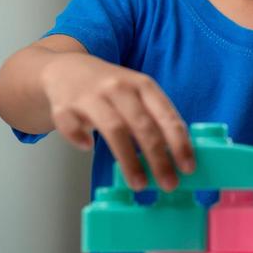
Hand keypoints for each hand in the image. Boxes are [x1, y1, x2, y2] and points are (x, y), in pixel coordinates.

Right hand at [39, 54, 194, 191]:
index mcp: (143, 85)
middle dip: (158, 158)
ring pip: (113, 129)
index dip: (179, 143)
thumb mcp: (138, 94)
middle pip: (143, 125)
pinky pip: (72, 125)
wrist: (66, 69)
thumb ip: (155, 119)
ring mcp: (91, 96)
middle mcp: (119, 88)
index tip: (188, 167)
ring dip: (129, 160)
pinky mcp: (64, 106)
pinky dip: (79, 137)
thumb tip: (177, 157)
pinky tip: (87, 147)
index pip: (166, 116)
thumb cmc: (110, 89)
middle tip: (168, 184)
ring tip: (139, 183)